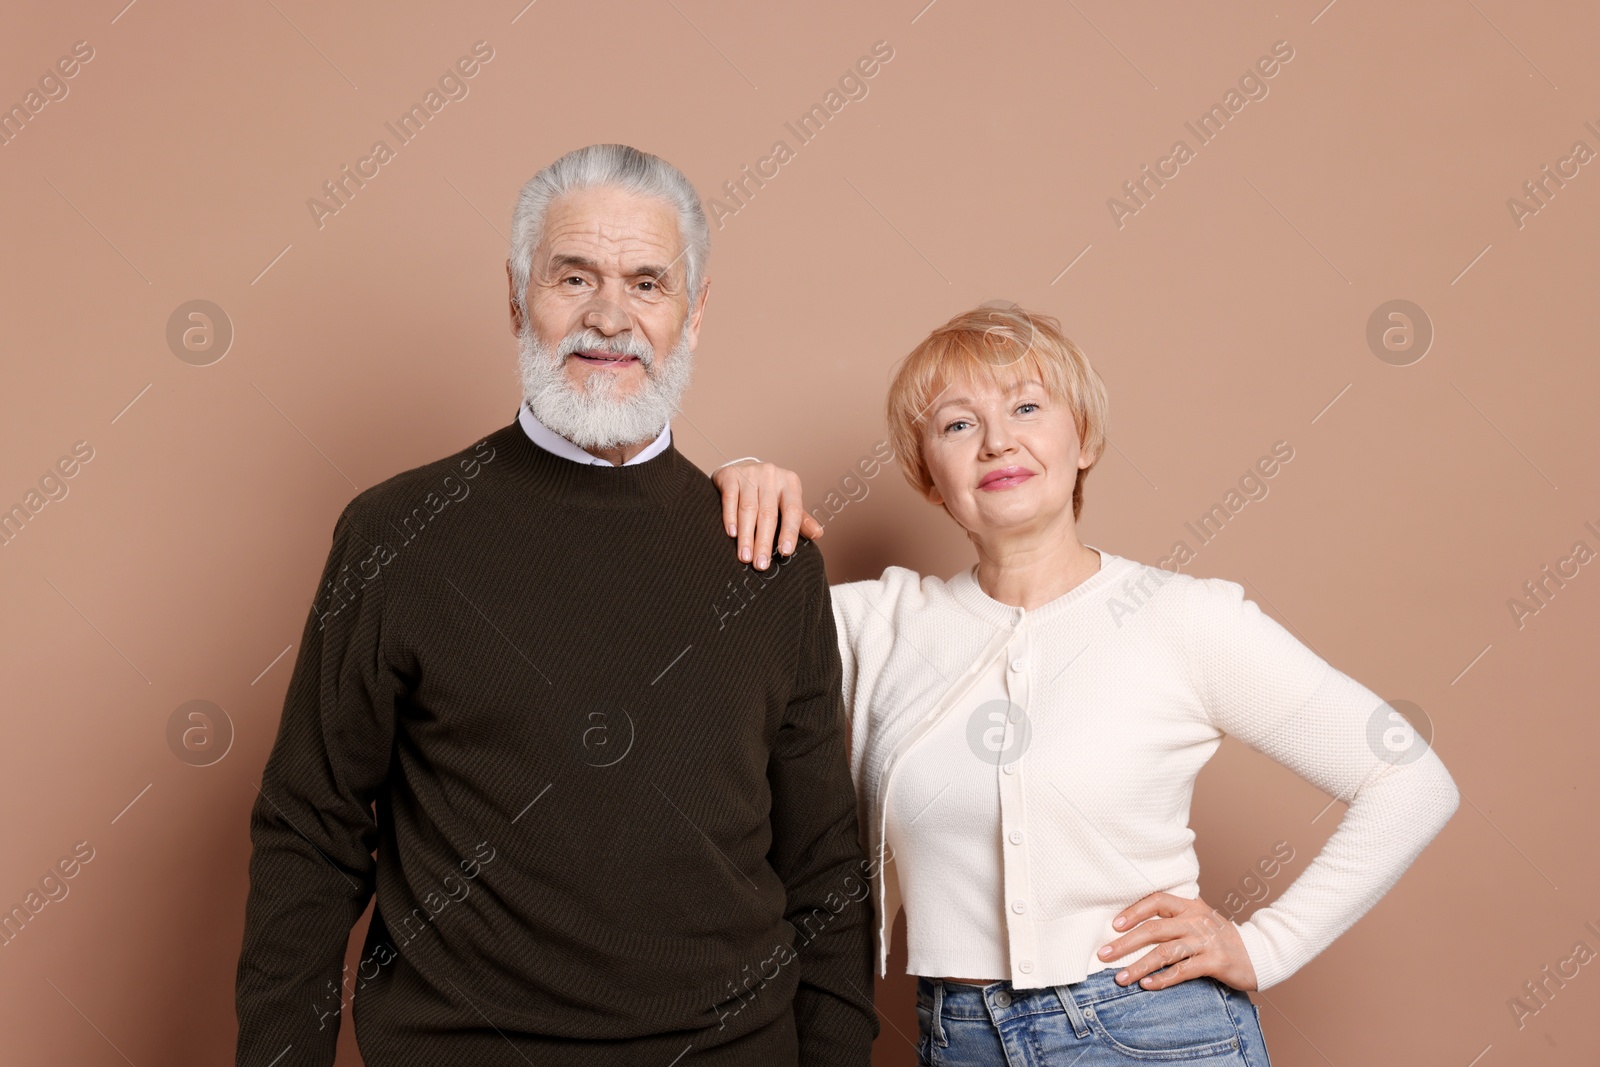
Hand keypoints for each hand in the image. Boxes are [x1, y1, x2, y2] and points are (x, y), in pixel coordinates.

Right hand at [711, 460, 821, 569]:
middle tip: (761, 564)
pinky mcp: (729, 475)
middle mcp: (771, 475)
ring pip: (748, 509)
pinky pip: (730, 499)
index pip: (793, 510)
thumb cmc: (768, 492)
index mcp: (790, 483)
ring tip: (745, 557)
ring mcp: (749, 473)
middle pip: (768, 513)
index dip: (790, 532)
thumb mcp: (786, 502)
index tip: (785, 552)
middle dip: (764, 541)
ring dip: (746, 536)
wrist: (741, 468)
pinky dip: (730, 518)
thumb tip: (818, 534)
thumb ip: (800, 520)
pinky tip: (732, 534)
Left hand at [1095, 892, 1258, 990]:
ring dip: (1139, 966)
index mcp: (1190, 906)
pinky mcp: (1215, 962)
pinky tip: (1147, 985)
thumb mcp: (1198, 919)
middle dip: (1125, 943)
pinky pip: (1183, 971)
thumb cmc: (1220, 937)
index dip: (1134, 911)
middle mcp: (1196, 920)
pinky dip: (1163, 979)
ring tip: (1120, 978)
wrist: (1259, 952)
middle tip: (1103, 954)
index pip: (1157, 900)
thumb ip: (1173, 919)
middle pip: (1154, 929)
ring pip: (1165, 952)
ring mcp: (1206, 941)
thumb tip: (1133, 928)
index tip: (1114, 925)